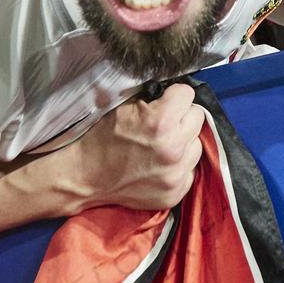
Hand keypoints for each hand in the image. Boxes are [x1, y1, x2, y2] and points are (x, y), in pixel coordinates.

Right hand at [63, 84, 204, 213]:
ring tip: (162, 145)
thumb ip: (153, 96)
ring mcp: (176, 174)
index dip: (174, 95)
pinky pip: (189, 170)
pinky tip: (159, 164)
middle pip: (197, 117)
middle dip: (182, 117)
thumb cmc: (101, 138)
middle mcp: (173, 149)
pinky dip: (179, 166)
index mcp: (161, 122)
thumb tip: (172, 89)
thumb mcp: (124, 105)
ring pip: (197, 145)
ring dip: (184, 142)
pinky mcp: (175, 192)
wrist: (86, 176)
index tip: (165, 101)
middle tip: (163, 123)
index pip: (188, 94)